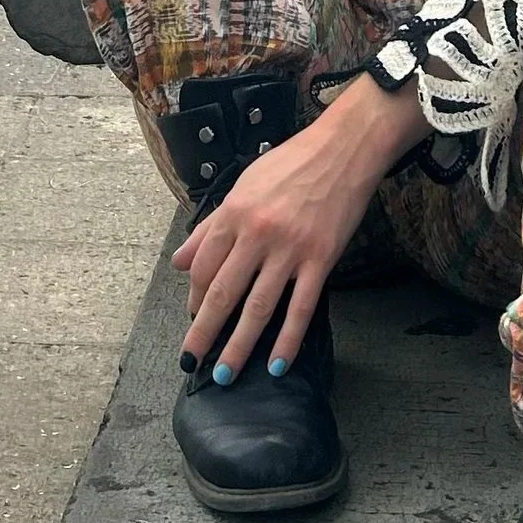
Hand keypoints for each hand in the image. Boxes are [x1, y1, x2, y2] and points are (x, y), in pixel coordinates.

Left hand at [174, 74, 429, 381]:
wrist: (343, 148)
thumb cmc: (292, 163)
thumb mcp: (243, 186)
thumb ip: (211, 226)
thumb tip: (178, 261)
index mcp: (234, 213)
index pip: (203, 266)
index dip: (193, 297)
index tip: (192, 317)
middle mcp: (257, 233)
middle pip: (222, 293)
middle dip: (203, 332)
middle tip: (191, 362)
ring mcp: (290, 249)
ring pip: (258, 308)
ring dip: (238, 346)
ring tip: (224, 374)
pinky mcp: (321, 260)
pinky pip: (301, 308)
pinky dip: (288, 340)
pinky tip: (276, 365)